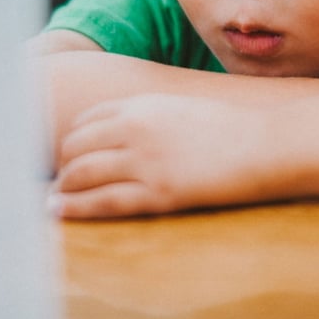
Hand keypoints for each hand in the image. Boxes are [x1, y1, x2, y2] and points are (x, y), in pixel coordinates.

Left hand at [51, 94, 274, 218]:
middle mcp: (136, 128)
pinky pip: (103, 202)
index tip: (65, 155)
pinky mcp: (158, 192)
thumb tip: (128, 132)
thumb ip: (151, 117)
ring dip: (62, 189)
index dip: (71, 139)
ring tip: (53, 202)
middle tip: (56, 182)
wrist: (265, 145)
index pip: (87, 120)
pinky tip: (60, 213)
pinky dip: (75, 208)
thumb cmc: (230, 129)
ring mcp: (145, 161)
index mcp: (142, 105)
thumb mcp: (183, 109)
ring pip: (82, 174)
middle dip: (61, 164)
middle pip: (77, 146)